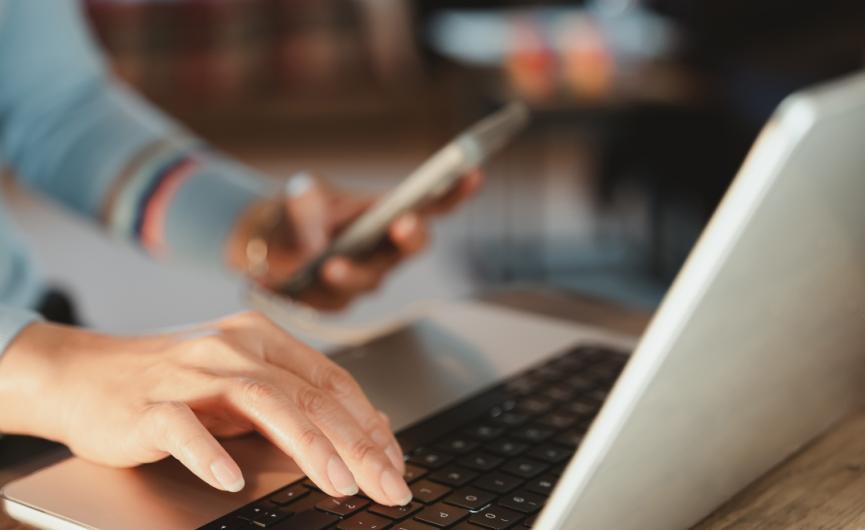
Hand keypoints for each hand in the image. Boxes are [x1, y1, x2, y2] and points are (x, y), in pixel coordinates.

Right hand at [0, 313, 411, 505]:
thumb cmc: (172, 383)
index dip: (371, 423)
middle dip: (358, 445)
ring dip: (308, 444)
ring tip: (340, 483)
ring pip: (265, 403)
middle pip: (310, 395)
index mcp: (263, 340)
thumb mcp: (242, 384)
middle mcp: (234, 349)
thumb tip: (363, 431)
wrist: (85, 374)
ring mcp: (193, 374)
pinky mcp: (151, 404)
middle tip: (389, 485)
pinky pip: (185, 428)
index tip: (397, 463)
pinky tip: (231, 479)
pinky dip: (210, 453)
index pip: (333, 381)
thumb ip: (296, 400)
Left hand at [227, 171, 482, 309]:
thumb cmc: (299, 213)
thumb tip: (318, 242)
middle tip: (403, 226)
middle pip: (414, 245)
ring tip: (331, 267)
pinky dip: (317, 291)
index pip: (431, 203)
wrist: (266, 246)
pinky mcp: (342, 300)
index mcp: (387, 212)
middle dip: (411, 236)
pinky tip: (300, 284)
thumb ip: (307, 207)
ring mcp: (367, 275)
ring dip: (354, 273)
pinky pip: (337, 300)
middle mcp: (385, 246)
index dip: (456, 191)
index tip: (473, 173)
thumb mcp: (300, 196)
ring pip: (372, 279)